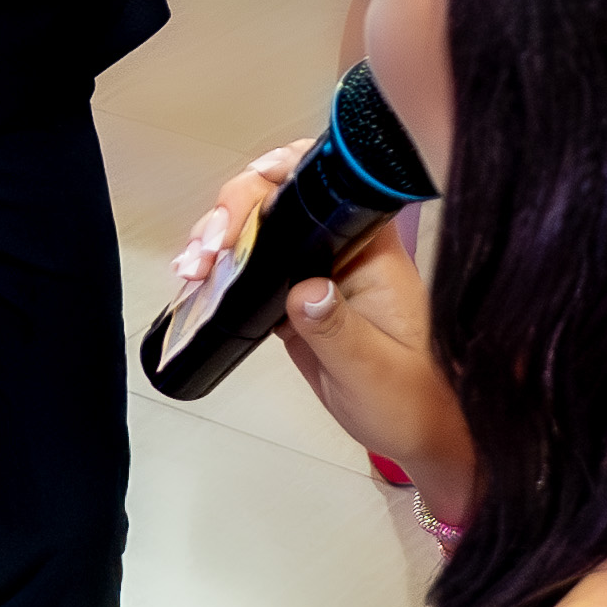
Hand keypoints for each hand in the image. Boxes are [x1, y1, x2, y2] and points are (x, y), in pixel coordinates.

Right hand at [173, 140, 470, 495]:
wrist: (414, 433)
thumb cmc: (412, 401)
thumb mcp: (374, 370)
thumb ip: (338, 330)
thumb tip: (303, 290)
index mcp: (372, 252)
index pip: (328, 186)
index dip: (282, 173)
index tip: (245, 199)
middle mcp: (341, 251)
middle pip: (280, 202)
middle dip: (233, 214)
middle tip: (206, 253)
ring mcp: (315, 273)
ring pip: (258, 233)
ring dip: (218, 241)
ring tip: (191, 270)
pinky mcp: (294, 300)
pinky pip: (252, 271)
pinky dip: (220, 272)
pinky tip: (195, 283)